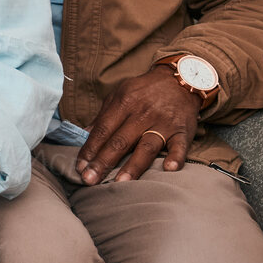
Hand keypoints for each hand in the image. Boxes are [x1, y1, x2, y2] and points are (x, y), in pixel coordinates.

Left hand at [76, 65, 196, 184]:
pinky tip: (169, 169)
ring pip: (146, 147)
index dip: (90, 149)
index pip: (103, 130)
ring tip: (120, 182)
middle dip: (103, 162)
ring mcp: (164, 123)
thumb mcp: (119, 95)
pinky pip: (180, 146)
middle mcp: (143, 114)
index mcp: (124, 103)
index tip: (79, 167)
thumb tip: (83, 133)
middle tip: (90, 180)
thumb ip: (103, 116)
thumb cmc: (144, 91)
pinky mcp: (182, 131)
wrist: (180, 79)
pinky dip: (176, 157)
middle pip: (120, 141)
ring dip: (133, 166)